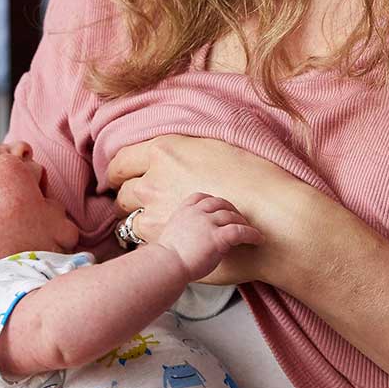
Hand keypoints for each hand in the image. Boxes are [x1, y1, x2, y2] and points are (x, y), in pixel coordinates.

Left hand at [107, 135, 309, 283]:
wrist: (271, 215)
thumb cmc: (253, 178)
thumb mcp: (213, 147)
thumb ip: (184, 152)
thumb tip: (173, 156)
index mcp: (164, 150)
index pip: (121, 161)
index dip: (117, 172)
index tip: (118, 178)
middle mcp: (153, 178)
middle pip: (122, 191)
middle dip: (128, 197)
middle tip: (140, 203)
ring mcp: (154, 210)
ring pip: (126, 218)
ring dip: (135, 220)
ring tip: (154, 224)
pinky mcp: (162, 237)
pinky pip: (140, 240)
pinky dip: (147, 240)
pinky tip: (164, 240)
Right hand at [141, 192, 263, 280]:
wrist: (166, 265)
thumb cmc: (166, 259)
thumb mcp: (170, 237)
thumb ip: (182, 232)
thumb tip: (190, 241)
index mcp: (183, 212)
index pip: (201, 198)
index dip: (213, 201)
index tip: (220, 208)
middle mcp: (196, 213)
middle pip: (220, 203)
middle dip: (232, 210)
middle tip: (240, 219)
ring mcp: (207, 223)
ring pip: (232, 216)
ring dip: (243, 222)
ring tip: (250, 231)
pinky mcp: (218, 237)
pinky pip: (241, 231)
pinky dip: (252, 234)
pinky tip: (257, 239)